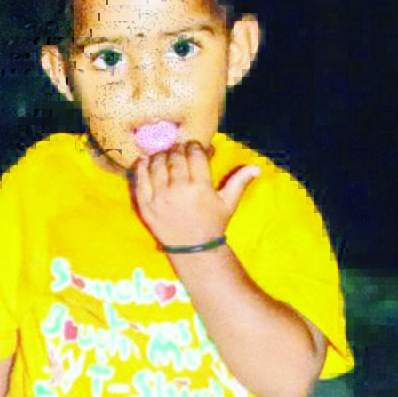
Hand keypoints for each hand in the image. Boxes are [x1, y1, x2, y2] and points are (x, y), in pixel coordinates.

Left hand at [132, 140, 260, 247]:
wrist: (193, 249)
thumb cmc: (213, 224)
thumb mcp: (228, 203)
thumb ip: (240, 181)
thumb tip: (257, 167)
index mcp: (200, 187)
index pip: (194, 154)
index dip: (195, 146)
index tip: (195, 147)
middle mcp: (178, 189)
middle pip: (175, 157)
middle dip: (179, 149)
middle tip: (180, 150)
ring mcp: (159, 197)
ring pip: (157, 164)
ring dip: (161, 155)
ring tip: (165, 155)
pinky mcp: (145, 205)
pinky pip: (140, 179)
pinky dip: (142, 166)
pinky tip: (146, 161)